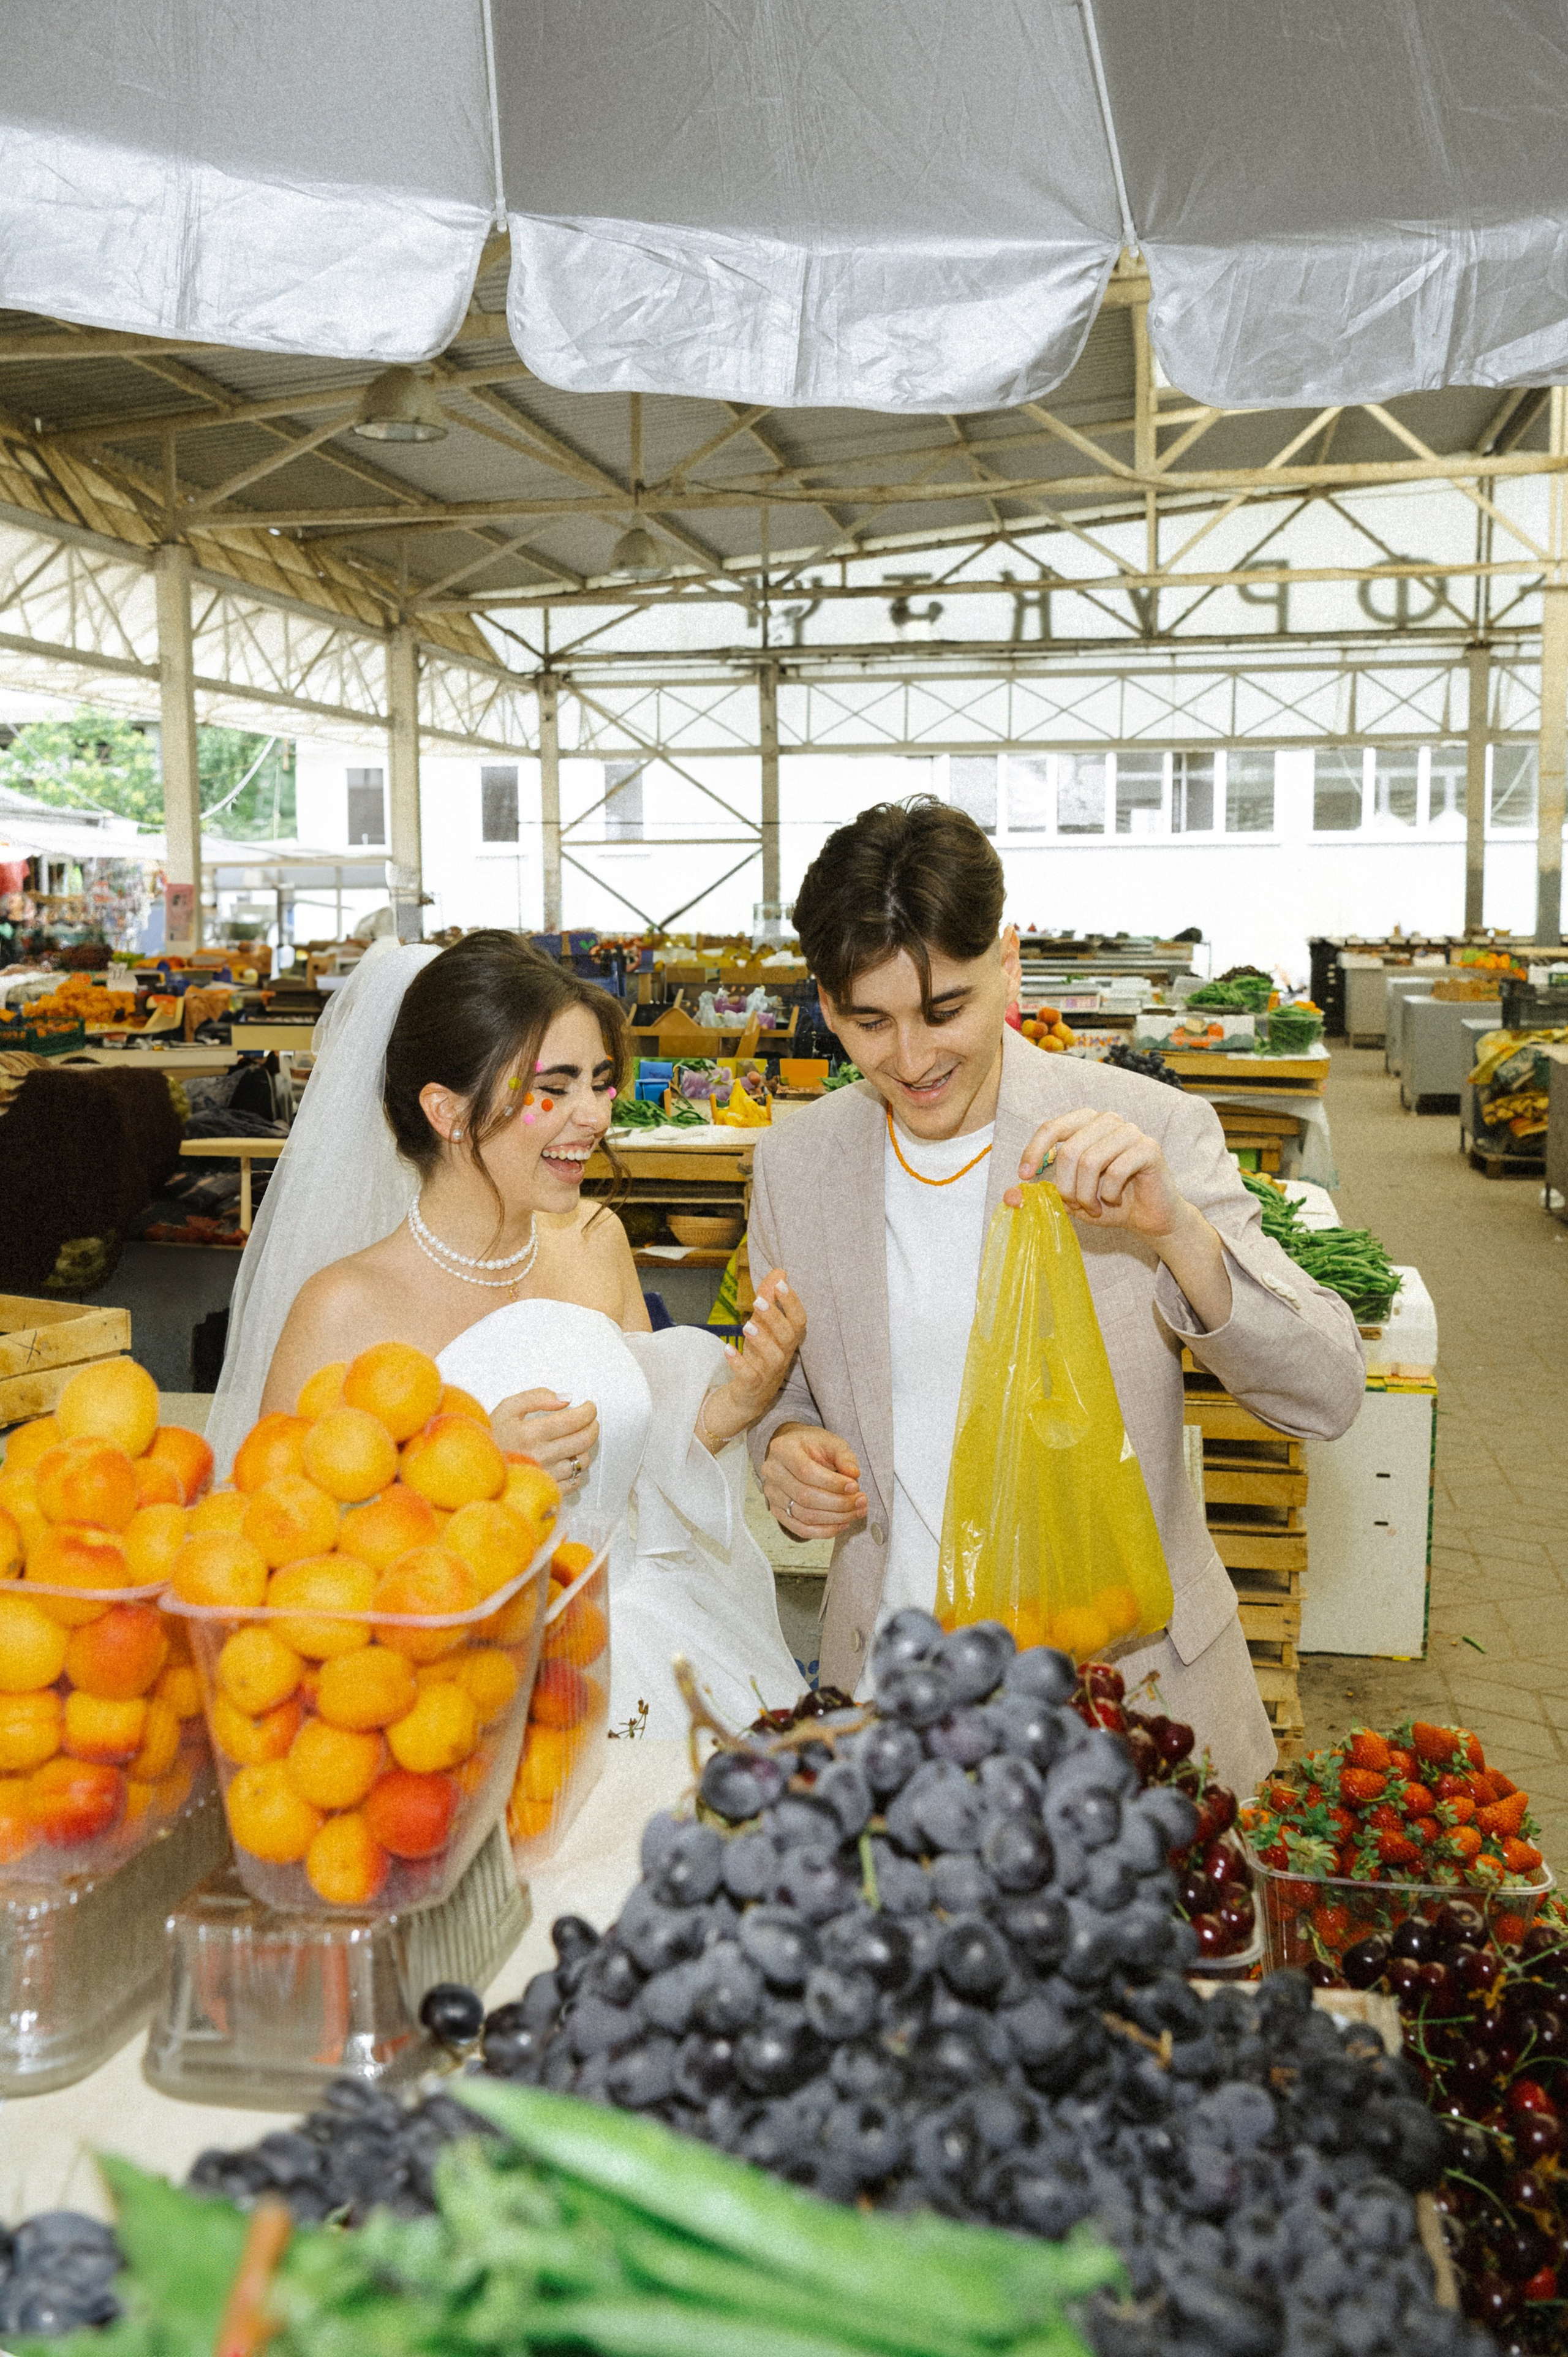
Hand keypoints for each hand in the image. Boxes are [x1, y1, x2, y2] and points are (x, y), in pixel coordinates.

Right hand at [491, 1386, 598, 1491]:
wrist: (474, 1469)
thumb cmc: (492, 1437)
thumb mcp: (507, 1408)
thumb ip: (537, 1397)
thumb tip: (566, 1398)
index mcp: (531, 1433)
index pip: (574, 1420)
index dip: (588, 1411)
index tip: (589, 1407)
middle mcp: (540, 1455)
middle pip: (583, 1440)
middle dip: (593, 1426)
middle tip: (590, 1420)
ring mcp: (545, 1475)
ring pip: (582, 1460)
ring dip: (584, 1447)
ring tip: (575, 1440)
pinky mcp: (547, 1491)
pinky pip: (575, 1481)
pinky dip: (576, 1469)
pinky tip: (566, 1460)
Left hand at [698, 1269, 807, 1450]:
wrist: (747, 1397)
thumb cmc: (759, 1357)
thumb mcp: (763, 1326)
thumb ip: (769, 1298)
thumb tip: (779, 1271)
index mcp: (788, 1340)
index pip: (799, 1321)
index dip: (792, 1302)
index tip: (781, 1282)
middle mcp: (783, 1356)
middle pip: (787, 1338)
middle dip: (774, 1318)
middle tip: (758, 1301)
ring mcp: (769, 1374)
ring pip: (773, 1358)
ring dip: (761, 1340)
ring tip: (746, 1326)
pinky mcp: (752, 1387)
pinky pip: (749, 1376)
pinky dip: (739, 1363)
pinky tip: (727, 1349)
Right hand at [761, 1422, 866, 1538]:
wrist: (793, 1452)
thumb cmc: (812, 1446)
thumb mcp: (831, 1443)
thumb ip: (844, 1456)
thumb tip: (853, 1474)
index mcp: (783, 1450)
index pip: (806, 1472)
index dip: (832, 1483)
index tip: (854, 1486)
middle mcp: (773, 1473)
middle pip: (806, 1496)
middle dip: (839, 1503)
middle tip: (861, 1501)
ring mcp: (772, 1494)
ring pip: (805, 1515)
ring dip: (835, 1518)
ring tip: (856, 1512)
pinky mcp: (777, 1511)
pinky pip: (801, 1528)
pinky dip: (824, 1531)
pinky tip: (842, 1524)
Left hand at [1006, 1107, 1233, 1327]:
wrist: (1149, 1217)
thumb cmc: (1107, 1203)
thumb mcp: (1069, 1199)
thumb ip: (1043, 1194)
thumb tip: (1010, 1196)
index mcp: (1084, 1123)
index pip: (1052, 1128)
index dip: (1034, 1152)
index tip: (1024, 1177)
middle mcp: (1107, 1120)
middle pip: (1070, 1151)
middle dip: (1067, 1186)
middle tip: (1074, 1205)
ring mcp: (1130, 1131)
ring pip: (1091, 1161)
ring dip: (1087, 1194)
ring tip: (1094, 1207)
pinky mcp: (1149, 1148)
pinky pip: (1117, 1171)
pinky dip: (1109, 1194)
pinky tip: (1115, 1200)